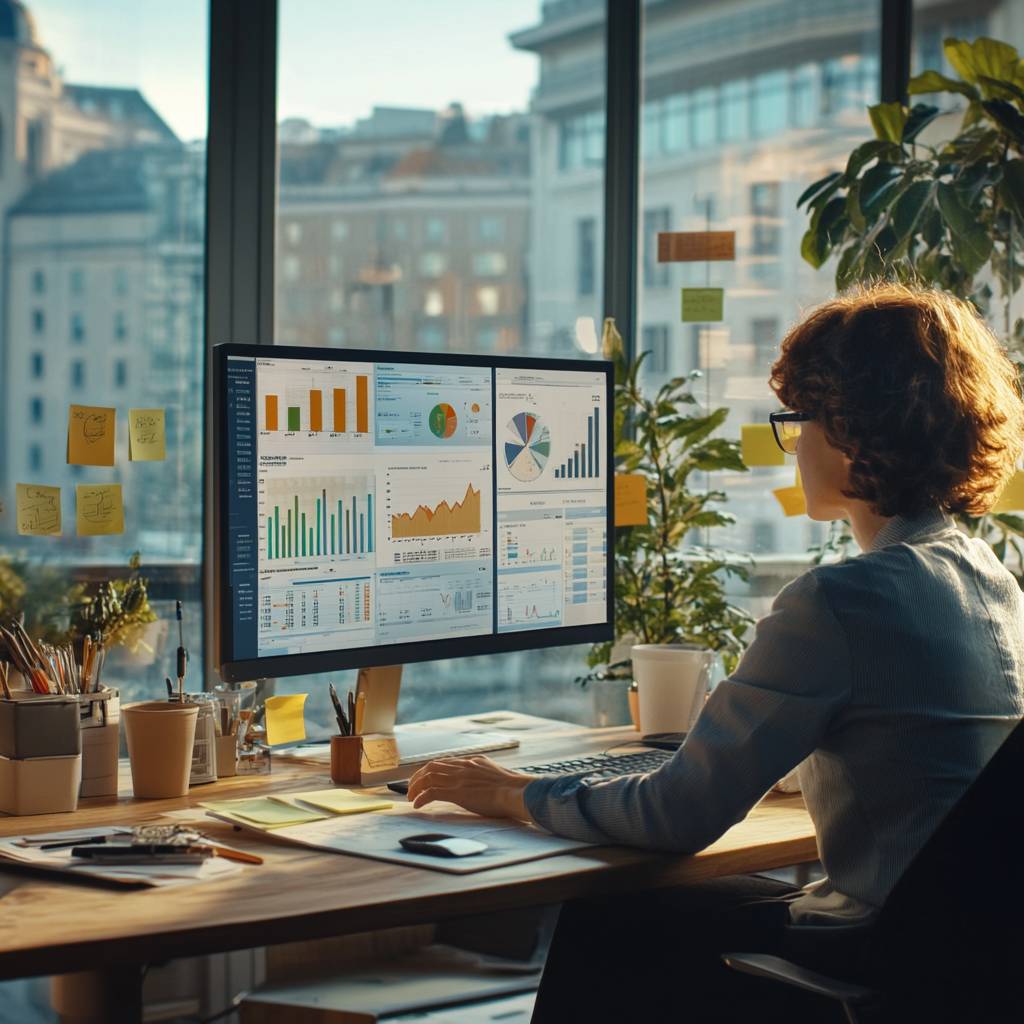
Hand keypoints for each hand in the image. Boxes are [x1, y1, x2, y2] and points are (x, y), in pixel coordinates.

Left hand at [406, 756, 532, 820]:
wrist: (516, 792)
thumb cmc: (513, 788)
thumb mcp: (496, 774)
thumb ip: (485, 774)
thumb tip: (483, 782)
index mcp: (472, 761)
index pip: (445, 762)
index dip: (430, 770)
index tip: (424, 778)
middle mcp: (463, 766)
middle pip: (432, 766)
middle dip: (418, 776)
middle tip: (411, 787)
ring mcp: (459, 779)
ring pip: (428, 777)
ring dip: (416, 787)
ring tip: (411, 797)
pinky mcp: (457, 792)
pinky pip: (432, 793)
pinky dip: (421, 798)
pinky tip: (417, 805)